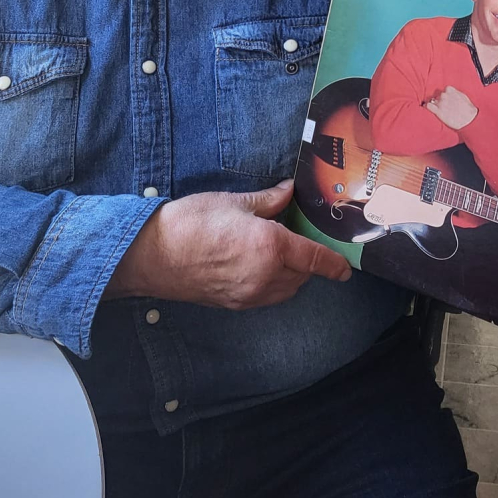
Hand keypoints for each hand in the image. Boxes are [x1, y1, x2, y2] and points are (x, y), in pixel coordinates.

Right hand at [104, 181, 351, 309]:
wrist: (151, 255)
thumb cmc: (190, 223)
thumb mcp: (234, 202)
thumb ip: (269, 201)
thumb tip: (289, 193)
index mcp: (271, 248)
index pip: (315, 260)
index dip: (334, 265)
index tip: (346, 269)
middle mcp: (266, 277)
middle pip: (303, 275)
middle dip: (307, 261)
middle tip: (298, 238)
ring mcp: (250, 295)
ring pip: (287, 289)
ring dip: (292, 275)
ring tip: (277, 251)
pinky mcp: (234, 304)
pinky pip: (267, 296)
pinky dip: (273, 284)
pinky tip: (258, 265)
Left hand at [426, 85, 477, 130]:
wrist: (468, 119)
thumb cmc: (468, 109)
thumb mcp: (463, 96)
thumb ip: (455, 93)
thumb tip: (452, 93)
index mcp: (451, 90)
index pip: (445, 90)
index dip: (446, 95)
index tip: (447, 99)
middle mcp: (444, 95)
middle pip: (438, 96)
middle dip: (440, 100)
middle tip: (445, 107)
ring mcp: (440, 103)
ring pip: (433, 100)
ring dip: (435, 104)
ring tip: (439, 110)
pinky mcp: (438, 111)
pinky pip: (428, 106)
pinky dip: (427, 106)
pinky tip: (426, 108)